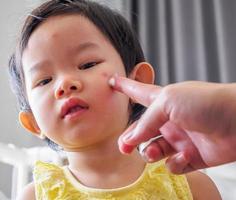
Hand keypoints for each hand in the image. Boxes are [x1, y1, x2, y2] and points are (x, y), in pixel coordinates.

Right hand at [110, 75, 235, 173]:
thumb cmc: (206, 102)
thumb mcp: (168, 102)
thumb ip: (146, 120)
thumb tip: (131, 140)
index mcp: (163, 102)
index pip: (138, 93)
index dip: (125, 87)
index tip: (112, 81)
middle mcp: (169, 120)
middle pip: (142, 131)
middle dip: (130, 139)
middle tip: (124, 147)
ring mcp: (180, 139)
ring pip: (154, 150)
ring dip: (150, 153)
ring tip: (154, 151)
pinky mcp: (192, 157)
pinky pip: (174, 164)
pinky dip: (175, 163)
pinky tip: (183, 156)